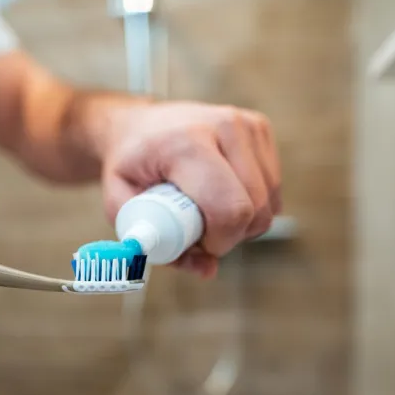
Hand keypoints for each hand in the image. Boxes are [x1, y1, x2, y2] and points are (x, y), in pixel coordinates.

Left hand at [101, 102, 280, 277]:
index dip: (220, 242)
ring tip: (207, 209)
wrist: (136, 125)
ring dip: (243, 221)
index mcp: (185, 144)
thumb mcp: (122, 207)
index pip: (230, 208)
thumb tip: (207, 270)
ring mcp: (246, 124)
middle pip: (255, 209)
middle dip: (231, 235)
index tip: (197, 243)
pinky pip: (273, 187)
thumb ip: (158, 244)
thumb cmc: (129, 167)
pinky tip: (223, 193)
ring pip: (269, 202)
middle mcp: (223, 127)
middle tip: (199, 230)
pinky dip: (253, 203)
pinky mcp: (260, 127)